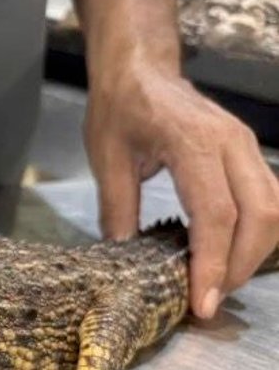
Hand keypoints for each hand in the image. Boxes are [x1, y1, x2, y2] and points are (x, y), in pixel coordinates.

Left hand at [86, 65, 278, 318]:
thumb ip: (117, 209)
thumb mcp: (107, 158)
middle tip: (209, 301)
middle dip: (239, 266)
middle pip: (260, 216)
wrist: (140, 67)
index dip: (211, 264)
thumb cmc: (120, 107)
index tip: (201, 302)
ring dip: (253, 252)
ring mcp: (247, 147)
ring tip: (217, 282)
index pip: (216, 215)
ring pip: (275, 209)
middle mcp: (233, 144)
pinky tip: (227, 254)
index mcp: (195, 143)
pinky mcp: (249, 153)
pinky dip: (256, 232)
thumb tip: (124, 259)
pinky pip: (270, 199)